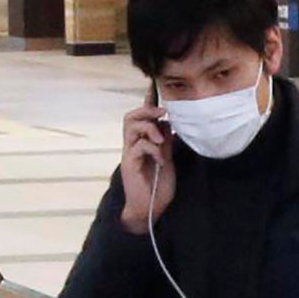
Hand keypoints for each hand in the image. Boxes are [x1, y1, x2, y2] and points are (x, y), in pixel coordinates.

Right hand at [116, 109, 176, 233]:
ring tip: (160, 139)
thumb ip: (165, 142)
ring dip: (148, 127)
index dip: (147, 103)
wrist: (150, 208)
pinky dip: (152, 148)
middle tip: (162, 114)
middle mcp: (132, 145)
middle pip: (130, 117)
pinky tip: (161, 159)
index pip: (140, 118)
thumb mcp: (166, 159)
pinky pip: (138, 146)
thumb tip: (169, 124)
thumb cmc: (157, 185)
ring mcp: (129, 154)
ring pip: (130, 126)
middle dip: (146, 110)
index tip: (153, 89)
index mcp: (141, 142)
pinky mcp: (129, 164)